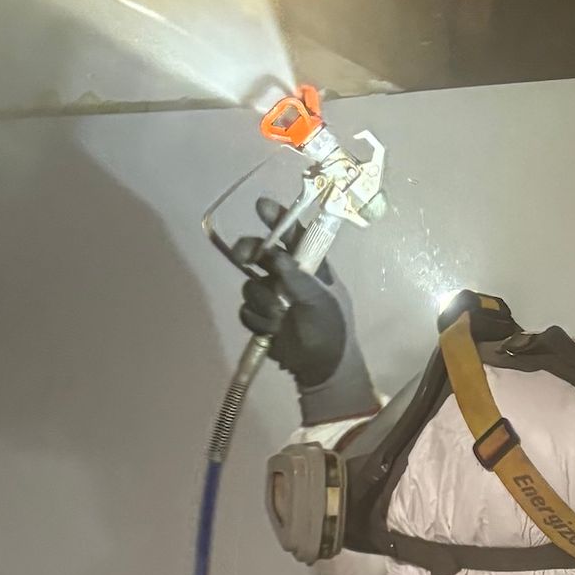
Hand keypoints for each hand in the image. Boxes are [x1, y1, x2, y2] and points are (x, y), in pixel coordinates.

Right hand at [234, 201, 346, 389]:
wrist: (322, 368)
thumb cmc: (331, 329)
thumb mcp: (320, 300)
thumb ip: (297, 277)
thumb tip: (276, 256)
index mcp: (311, 266)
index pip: (293, 235)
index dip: (277, 219)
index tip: (261, 206)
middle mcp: (289, 277)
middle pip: (261, 254)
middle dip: (250, 252)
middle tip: (243, 256)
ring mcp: (273, 297)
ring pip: (250, 285)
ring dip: (261, 301)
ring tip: (278, 317)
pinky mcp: (261, 318)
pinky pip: (246, 310)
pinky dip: (256, 320)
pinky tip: (272, 330)